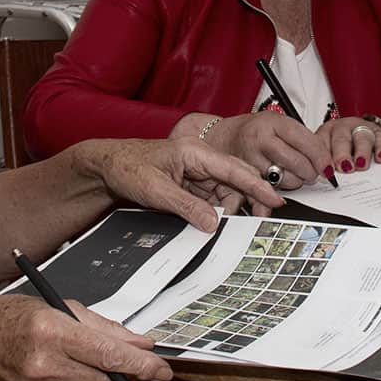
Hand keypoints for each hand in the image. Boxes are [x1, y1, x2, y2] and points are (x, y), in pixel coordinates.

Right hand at [0, 296, 170, 380]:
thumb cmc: (8, 320)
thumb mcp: (57, 308)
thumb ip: (102, 328)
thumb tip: (138, 342)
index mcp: (52, 332)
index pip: (109, 354)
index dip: (141, 364)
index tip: (161, 369)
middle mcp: (45, 365)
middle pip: (105, 380)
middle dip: (116, 371)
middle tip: (108, 357)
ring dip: (92, 380)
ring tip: (67, 360)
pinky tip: (52, 375)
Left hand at [79, 136, 282, 229]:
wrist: (105, 166)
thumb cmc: (127, 167)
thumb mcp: (156, 190)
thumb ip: (186, 206)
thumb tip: (213, 224)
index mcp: (194, 152)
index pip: (233, 169)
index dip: (256, 185)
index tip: (275, 199)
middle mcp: (199, 160)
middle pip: (233, 180)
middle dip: (245, 200)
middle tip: (256, 221)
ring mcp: (194, 173)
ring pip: (221, 193)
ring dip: (224, 210)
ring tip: (221, 227)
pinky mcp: (187, 184)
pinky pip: (208, 199)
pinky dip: (211, 212)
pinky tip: (209, 223)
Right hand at [206, 111, 335, 189]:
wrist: (222, 138)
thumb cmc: (255, 131)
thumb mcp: (279, 124)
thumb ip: (302, 138)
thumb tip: (326, 161)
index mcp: (274, 122)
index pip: (305, 141)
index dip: (321, 157)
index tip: (328, 166)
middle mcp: (261, 138)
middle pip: (297, 163)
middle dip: (310, 172)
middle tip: (311, 172)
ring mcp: (251, 158)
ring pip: (286, 179)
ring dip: (296, 181)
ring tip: (293, 174)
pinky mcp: (244, 176)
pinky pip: (271, 189)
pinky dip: (280, 189)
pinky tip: (280, 180)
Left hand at [316, 116, 380, 173]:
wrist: (364, 136)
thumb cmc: (343, 150)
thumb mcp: (331, 155)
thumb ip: (328, 166)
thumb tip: (327, 180)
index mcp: (326, 133)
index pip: (322, 143)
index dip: (324, 158)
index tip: (327, 172)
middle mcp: (343, 128)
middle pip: (341, 139)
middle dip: (342, 154)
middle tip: (344, 167)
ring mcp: (362, 128)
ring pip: (362, 137)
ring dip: (361, 152)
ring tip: (361, 165)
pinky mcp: (379, 132)